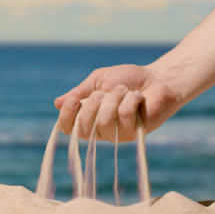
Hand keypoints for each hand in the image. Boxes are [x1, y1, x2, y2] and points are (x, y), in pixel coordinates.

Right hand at [54, 64, 182, 141]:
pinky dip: (130, 99)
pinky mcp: (135, 134)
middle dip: (93, 103)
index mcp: (88, 118)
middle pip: (83, 127)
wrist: (157, 78)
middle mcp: (100, 130)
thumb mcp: (98, 80)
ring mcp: (117, 135)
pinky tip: (137, 97)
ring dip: (114, 98)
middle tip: (104, 91)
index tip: (73, 100)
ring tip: (125, 91)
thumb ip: (79, 92)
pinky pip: (124, 115)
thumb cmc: (127, 79)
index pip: (67, 128)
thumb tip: (57, 103)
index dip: (66, 116)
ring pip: (104, 121)